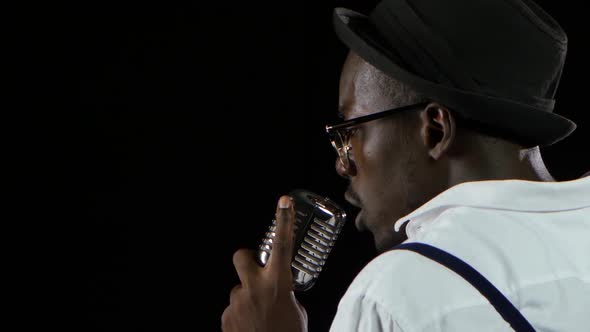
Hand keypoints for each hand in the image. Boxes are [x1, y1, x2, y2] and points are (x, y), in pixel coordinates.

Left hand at [221, 195, 307, 331]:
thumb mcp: (296, 311)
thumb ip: (284, 294)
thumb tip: (277, 290)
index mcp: (278, 283)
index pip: (283, 245)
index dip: (283, 221)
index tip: (283, 202)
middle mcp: (254, 288)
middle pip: (242, 256)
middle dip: (247, 260)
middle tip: (256, 272)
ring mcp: (237, 302)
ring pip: (238, 289)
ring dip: (247, 298)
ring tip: (260, 318)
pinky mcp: (226, 317)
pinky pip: (233, 310)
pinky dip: (241, 317)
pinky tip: (251, 328)